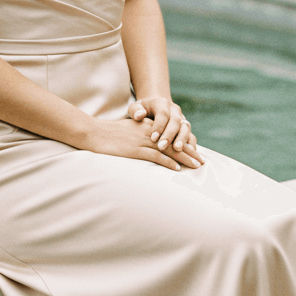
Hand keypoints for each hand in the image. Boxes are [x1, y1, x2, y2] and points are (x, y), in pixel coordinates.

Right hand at [80, 114, 202, 170]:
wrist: (93, 132)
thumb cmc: (107, 133)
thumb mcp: (127, 130)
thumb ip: (139, 135)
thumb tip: (148, 144)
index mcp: (147, 127)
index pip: (171, 135)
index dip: (184, 144)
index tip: (195, 152)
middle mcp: (148, 132)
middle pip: (174, 142)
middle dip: (190, 152)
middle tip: (203, 161)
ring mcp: (142, 141)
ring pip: (169, 150)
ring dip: (184, 158)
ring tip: (196, 166)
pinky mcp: (135, 150)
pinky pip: (155, 156)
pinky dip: (167, 163)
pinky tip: (176, 168)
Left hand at [129, 96, 204, 164]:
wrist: (154, 108)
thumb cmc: (141, 111)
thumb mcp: (135, 108)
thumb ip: (135, 111)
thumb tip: (139, 115)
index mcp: (161, 103)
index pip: (163, 113)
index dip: (159, 126)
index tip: (153, 138)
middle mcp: (174, 110)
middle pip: (176, 121)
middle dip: (169, 135)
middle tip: (162, 147)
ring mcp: (182, 119)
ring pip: (186, 128)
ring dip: (182, 139)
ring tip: (176, 149)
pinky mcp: (185, 129)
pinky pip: (192, 136)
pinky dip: (191, 145)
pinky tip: (188, 154)